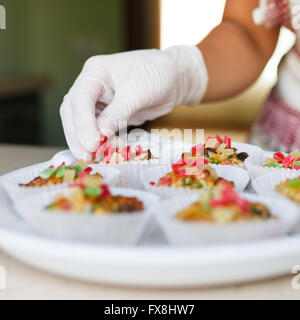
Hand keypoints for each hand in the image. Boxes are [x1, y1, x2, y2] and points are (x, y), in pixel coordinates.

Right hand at [60, 46, 207, 160]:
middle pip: (73, 112)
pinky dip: (101, 142)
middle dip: (79, 136)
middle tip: (88, 156)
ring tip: (97, 157)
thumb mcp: (136, 93)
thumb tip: (99, 136)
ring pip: (82, 123)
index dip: (82, 124)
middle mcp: (91, 86)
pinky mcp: (108, 114)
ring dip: (87, 141)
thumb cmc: (156, 75)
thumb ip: (117, 114)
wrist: (174, 79)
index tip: (91, 144)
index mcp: (95, 72)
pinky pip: (98, 130)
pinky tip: (108, 151)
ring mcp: (98, 101)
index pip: (79, 99)